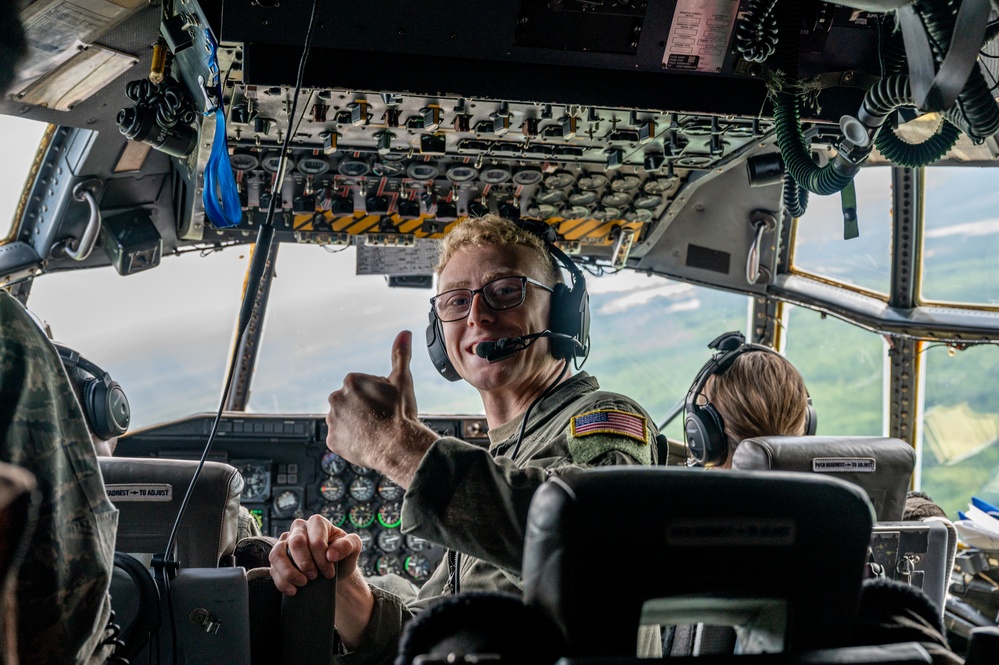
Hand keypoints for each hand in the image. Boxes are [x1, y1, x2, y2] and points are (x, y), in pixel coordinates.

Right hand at [269, 514, 360, 595]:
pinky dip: (282, 581)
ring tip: (303, 583)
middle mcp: (299, 528)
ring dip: (290, 572)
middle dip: (306, 564)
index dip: (322, 560)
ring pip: (278, 553)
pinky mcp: (277, 557)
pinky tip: (293, 590)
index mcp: (317, 523)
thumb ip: (348, 545)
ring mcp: (285, 541)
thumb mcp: (353, 548)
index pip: (316, 540)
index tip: (329, 573)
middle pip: (296, 543)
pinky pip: (272, 567)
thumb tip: (331, 554)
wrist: (332, 572)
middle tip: (314, 577)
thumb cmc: (342, 556)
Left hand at [326, 330, 436, 485]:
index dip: (377, 395)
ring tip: (374, 431)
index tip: (386, 404)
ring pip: (344, 419)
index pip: (362, 386)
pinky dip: (350, 440)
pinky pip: (340, 438)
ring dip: (355, 424)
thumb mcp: (402, 380)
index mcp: (351, 381)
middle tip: (381, 418)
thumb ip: (400, 355)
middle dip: (363, 408)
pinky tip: (366, 441)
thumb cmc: (400, 413)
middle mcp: (336, 398)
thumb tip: (405, 333)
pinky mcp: (331, 440)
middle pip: (351, 402)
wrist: (398, 446)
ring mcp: (332, 420)